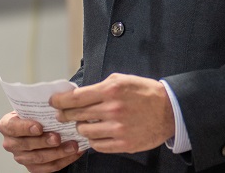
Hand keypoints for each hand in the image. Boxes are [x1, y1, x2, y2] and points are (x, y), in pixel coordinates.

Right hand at [0, 111, 83, 172]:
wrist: (38, 124)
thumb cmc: (35, 114)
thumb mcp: (33, 106)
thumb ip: (40, 106)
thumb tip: (58, 101)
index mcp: (7, 125)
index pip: (12, 127)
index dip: (25, 128)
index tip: (39, 127)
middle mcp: (11, 143)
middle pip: (26, 145)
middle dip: (44, 142)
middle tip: (58, 137)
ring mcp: (21, 157)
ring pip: (39, 158)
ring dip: (58, 153)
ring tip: (72, 146)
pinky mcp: (32, 167)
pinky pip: (48, 167)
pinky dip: (63, 160)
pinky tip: (75, 153)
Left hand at [51, 73, 174, 153]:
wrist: (170, 111)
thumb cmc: (145, 93)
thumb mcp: (123, 80)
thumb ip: (100, 87)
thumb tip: (78, 95)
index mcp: (112, 90)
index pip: (75, 98)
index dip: (60, 101)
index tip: (54, 102)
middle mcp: (113, 109)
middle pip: (76, 115)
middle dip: (66, 114)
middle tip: (63, 114)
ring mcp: (118, 129)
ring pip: (84, 131)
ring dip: (82, 127)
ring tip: (86, 123)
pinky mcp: (123, 144)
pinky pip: (97, 145)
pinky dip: (94, 139)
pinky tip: (98, 133)